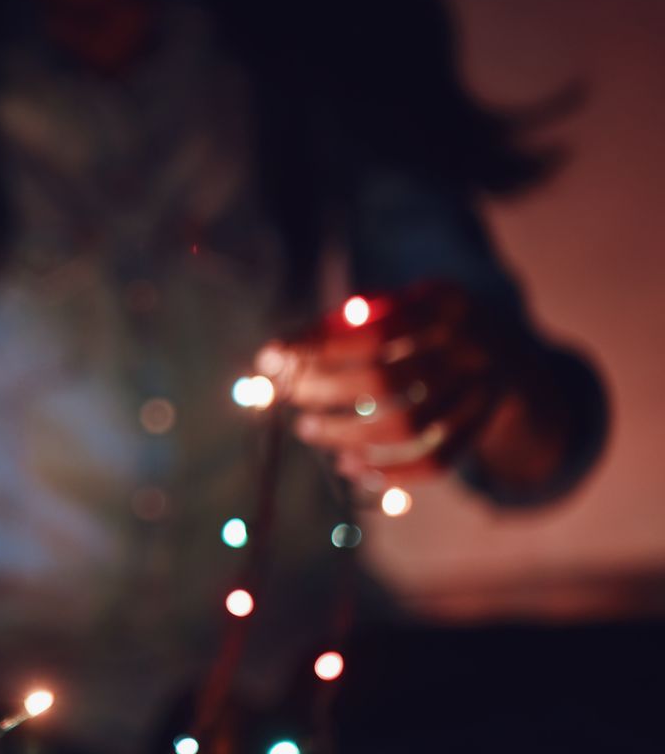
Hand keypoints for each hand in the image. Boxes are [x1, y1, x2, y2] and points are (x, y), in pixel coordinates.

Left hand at [262, 282, 501, 484]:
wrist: (502, 348)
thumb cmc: (422, 322)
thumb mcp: (396, 301)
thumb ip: (346, 319)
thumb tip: (280, 353)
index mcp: (446, 306)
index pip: (373, 331)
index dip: (318, 348)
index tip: (272, 358)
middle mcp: (470, 350)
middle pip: (386, 381)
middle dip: (325, 391)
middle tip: (290, 395)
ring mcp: (480, 394)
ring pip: (407, 427)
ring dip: (346, 434)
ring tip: (307, 429)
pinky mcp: (479, 430)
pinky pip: (433, 462)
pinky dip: (386, 472)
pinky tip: (346, 465)